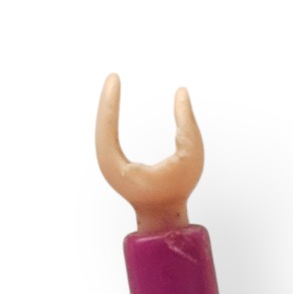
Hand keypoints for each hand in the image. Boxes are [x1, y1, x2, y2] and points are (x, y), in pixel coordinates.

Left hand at [95, 76, 204, 234]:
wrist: (166, 216)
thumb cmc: (178, 191)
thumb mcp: (191, 157)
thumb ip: (187, 125)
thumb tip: (181, 93)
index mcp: (118, 167)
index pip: (107, 126)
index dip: (110, 101)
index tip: (114, 78)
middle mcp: (108, 165)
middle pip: (101, 126)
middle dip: (107, 100)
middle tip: (113, 77)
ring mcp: (109, 165)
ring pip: (102, 130)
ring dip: (107, 107)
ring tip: (113, 86)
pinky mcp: (114, 164)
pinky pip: (107, 135)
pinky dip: (110, 118)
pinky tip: (114, 104)